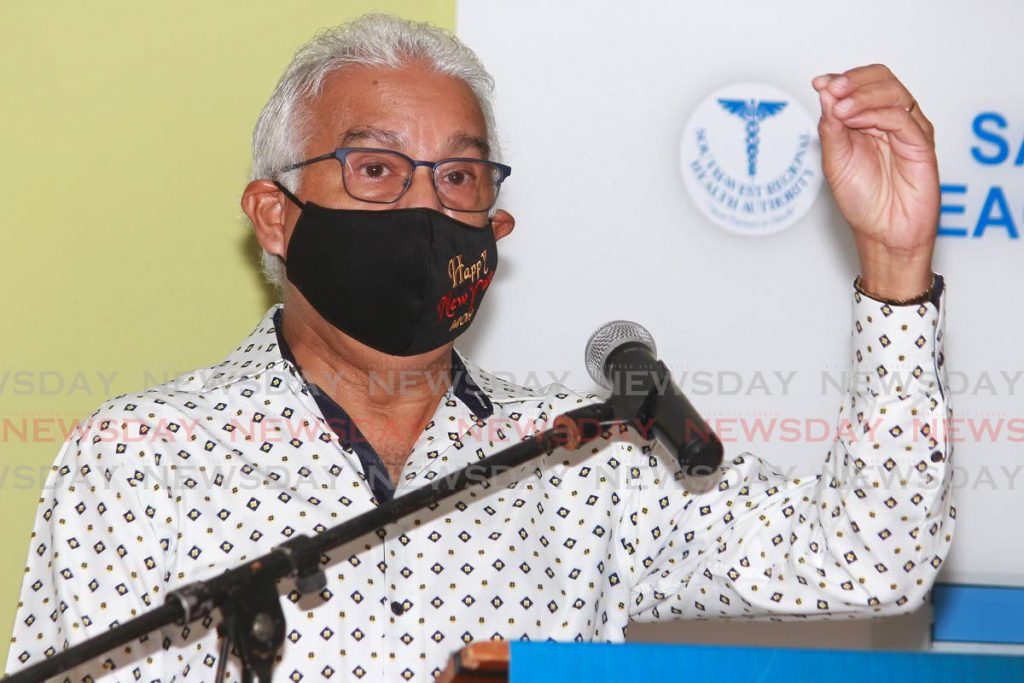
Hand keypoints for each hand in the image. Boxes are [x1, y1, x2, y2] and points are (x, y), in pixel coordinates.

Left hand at [813, 65, 938, 298]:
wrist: (883, 233)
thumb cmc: (862, 202)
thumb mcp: (835, 162)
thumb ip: (831, 128)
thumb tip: (826, 93)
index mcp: (869, 122)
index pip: (861, 84)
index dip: (841, 79)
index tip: (819, 83)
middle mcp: (890, 122)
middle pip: (882, 79)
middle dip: (854, 80)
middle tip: (832, 89)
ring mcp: (909, 131)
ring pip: (894, 93)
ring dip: (863, 95)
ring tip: (840, 109)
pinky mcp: (922, 145)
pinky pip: (903, 118)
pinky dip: (877, 114)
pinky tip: (856, 121)